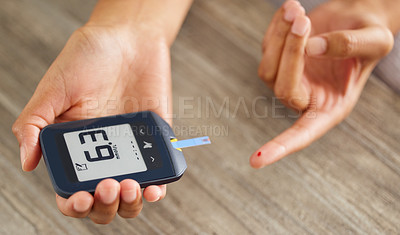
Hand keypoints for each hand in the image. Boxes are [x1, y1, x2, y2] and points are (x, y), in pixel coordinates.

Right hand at [12, 24, 170, 223]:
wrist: (130, 38)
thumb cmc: (89, 58)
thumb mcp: (55, 86)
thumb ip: (36, 122)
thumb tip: (28, 161)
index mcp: (74, 147)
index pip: (73, 190)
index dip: (75, 204)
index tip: (82, 197)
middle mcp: (104, 153)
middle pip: (103, 200)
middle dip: (105, 205)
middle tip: (108, 186)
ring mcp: (131, 149)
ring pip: (131, 195)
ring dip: (131, 204)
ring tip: (130, 186)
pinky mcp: (155, 141)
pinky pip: (159, 174)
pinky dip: (159, 189)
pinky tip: (154, 187)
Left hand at [251, 0, 393, 167]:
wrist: (355, 18)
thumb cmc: (369, 36)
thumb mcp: (375, 40)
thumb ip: (348, 46)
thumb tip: (311, 49)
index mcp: (330, 107)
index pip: (302, 133)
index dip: (281, 147)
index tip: (256, 162)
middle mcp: (305, 98)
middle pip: (282, 88)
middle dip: (290, 53)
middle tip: (304, 20)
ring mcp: (287, 79)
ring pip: (267, 68)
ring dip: (280, 37)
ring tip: (298, 9)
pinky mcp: (276, 59)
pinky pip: (266, 46)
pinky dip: (275, 27)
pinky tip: (291, 9)